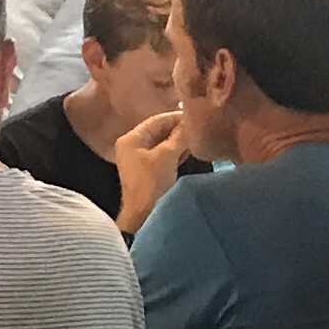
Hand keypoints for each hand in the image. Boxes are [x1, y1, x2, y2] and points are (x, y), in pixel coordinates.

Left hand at [114, 109, 189, 230]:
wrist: (143, 213)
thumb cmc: (152, 182)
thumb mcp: (168, 155)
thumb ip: (179, 136)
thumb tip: (190, 122)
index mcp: (131, 139)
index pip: (157, 120)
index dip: (176, 117)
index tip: (195, 115)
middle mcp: (131, 146)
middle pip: (158, 131)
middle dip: (178, 129)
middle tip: (197, 127)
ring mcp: (137, 159)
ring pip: (161, 143)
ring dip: (178, 141)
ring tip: (196, 137)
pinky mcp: (145, 171)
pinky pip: (161, 155)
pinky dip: (174, 152)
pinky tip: (189, 150)